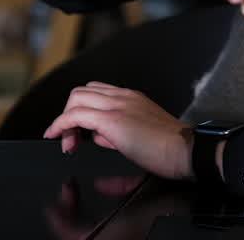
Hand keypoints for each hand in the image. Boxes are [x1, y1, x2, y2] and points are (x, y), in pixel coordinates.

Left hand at [42, 82, 192, 180]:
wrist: (187, 151)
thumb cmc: (171, 149)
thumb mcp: (140, 135)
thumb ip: (117, 133)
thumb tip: (98, 138)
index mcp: (132, 98)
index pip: (96, 93)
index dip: (82, 112)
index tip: (79, 135)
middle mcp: (124, 96)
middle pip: (82, 92)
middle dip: (69, 114)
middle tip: (71, 140)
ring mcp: (118, 105)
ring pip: (76, 98)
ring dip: (65, 119)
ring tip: (68, 143)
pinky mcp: (112, 119)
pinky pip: (75, 115)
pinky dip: (60, 124)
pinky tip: (56, 137)